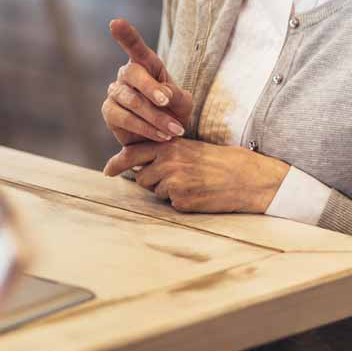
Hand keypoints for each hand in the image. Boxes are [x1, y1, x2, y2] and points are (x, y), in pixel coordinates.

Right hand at [100, 19, 192, 146]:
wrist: (164, 138)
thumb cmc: (174, 113)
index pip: (135, 48)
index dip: (126, 35)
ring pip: (132, 101)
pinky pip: (125, 119)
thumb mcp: (183, 103)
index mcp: (146, 65)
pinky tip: (162, 136)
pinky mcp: (109, 112)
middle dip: (151, 88)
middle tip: (167, 101)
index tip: (115, 23)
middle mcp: (127, 75)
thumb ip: (176, 95)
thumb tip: (163, 94)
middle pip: (134, 74)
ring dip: (156, 117)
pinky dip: (146, 128)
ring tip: (175, 130)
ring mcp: (115, 93)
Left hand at [102, 137, 288, 213]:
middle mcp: (167, 162)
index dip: (117, 163)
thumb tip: (137, 166)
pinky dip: (181, 201)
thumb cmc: (215, 160)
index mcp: (168, 146)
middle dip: (152, 180)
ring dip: (167, 191)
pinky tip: (197, 193)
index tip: (107, 171)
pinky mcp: (181, 200)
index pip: (132, 154)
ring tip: (191, 182)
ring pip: (156, 192)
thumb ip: (162, 153)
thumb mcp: (187, 148)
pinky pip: (171, 204)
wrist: (243, 176)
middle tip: (177, 176)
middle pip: (142, 178)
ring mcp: (173, 182)